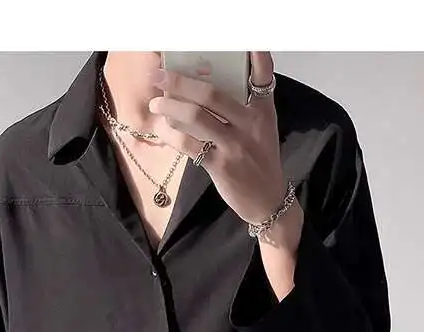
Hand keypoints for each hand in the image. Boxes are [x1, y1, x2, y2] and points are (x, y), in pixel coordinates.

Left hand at [148, 51, 286, 225]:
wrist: (267, 200)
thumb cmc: (259, 161)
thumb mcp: (262, 129)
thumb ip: (242, 107)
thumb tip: (205, 88)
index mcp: (262, 111)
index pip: (262, 75)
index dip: (255, 54)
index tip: (246, 39)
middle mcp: (249, 124)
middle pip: (211, 94)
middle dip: (180, 82)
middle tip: (159, 77)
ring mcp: (234, 145)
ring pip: (196, 118)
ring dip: (170, 108)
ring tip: (156, 105)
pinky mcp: (220, 166)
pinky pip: (189, 145)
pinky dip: (172, 135)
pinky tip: (163, 129)